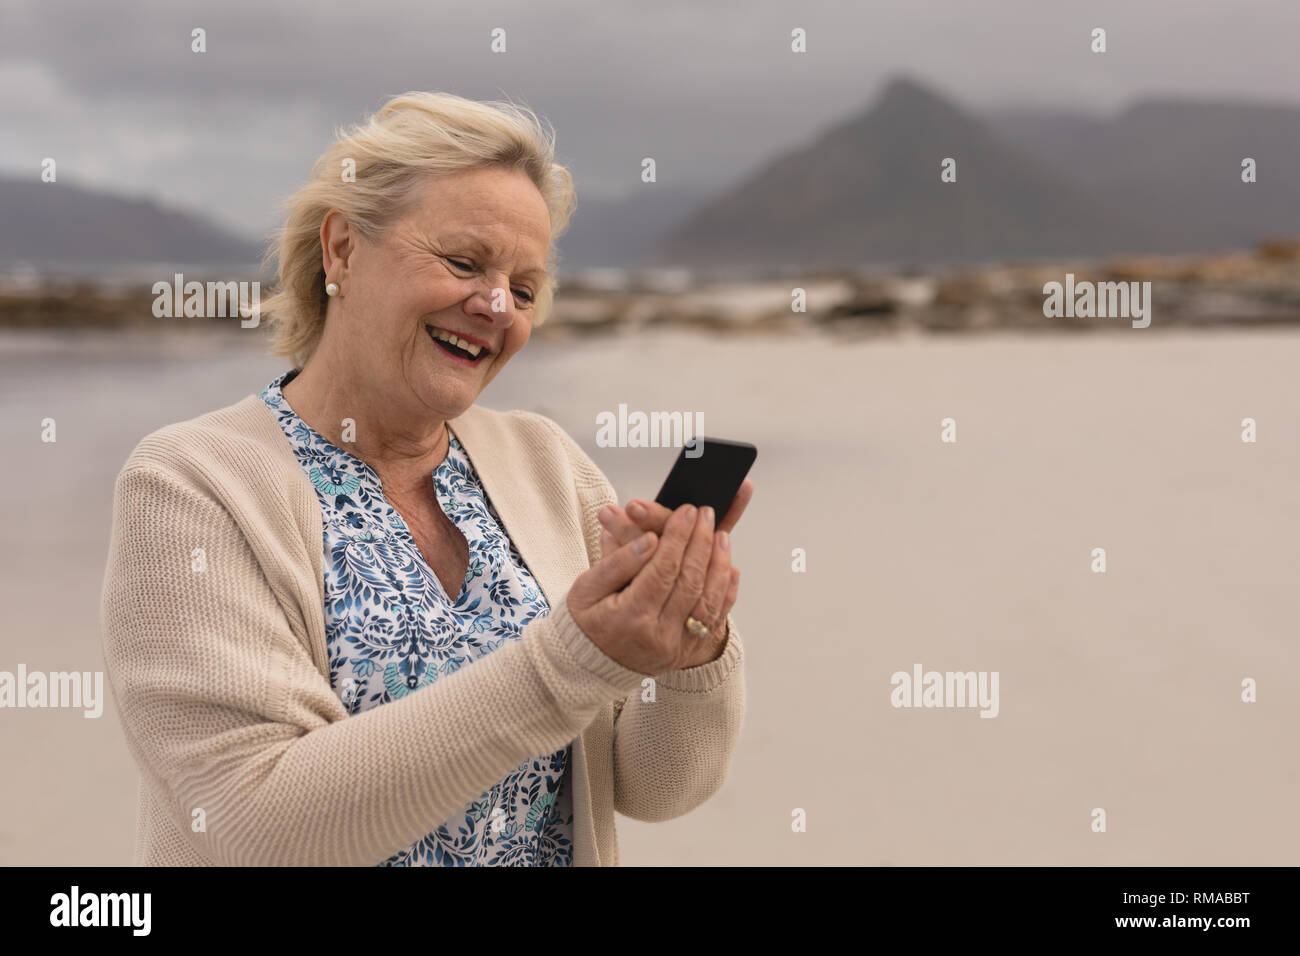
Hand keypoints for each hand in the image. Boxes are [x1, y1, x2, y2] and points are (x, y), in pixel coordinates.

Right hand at [596, 479, 751, 667]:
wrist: (591, 665)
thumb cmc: (586, 621)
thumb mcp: (586, 589)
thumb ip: (616, 563)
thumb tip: (648, 539)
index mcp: (630, 618)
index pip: (662, 570)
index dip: (677, 538)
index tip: (686, 511)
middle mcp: (658, 636)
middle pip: (689, 582)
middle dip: (701, 543)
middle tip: (705, 514)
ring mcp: (677, 646)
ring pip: (708, 601)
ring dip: (719, 564)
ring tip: (720, 536)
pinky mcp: (688, 650)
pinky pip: (715, 619)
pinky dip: (726, 592)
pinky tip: (730, 568)